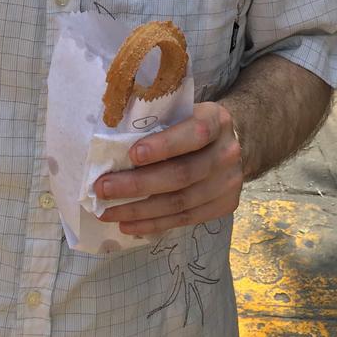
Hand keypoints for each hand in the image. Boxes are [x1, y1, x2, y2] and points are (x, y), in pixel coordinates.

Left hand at [93, 102, 242, 235]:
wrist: (233, 143)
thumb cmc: (193, 123)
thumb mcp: (184, 111)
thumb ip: (159, 122)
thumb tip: (112, 141)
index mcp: (217, 121)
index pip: (194, 134)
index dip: (163, 146)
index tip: (132, 154)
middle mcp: (227, 153)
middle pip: (181, 174)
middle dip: (137, 184)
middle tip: (103, 188)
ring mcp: (228, 183)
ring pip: (179, 202)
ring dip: (139, 210)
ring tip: (107, 212)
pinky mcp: (225, 206)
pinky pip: (184, 219)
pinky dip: (153, 223)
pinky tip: (128, 224)